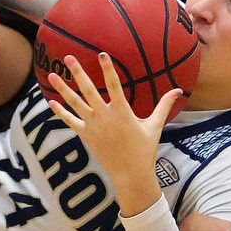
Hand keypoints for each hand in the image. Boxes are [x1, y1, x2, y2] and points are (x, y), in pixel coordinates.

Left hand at [48, 53, 181, 215]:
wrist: (130, 175)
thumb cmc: (145, 150)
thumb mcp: (155, 126)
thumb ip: (164, 106)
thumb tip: (179, 91)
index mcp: (123, 113)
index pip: (114, 86)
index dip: (108, 70)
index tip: (101, 54)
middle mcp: (105, 118)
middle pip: (88, 91)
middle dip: (78, 73)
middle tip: (69, 57)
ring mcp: (94, 127)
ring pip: (75, 104)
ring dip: (63, 89)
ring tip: (52, 74)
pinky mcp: (87, 136)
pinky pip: (71, 122)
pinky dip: (61, 112)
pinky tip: (51, 102)